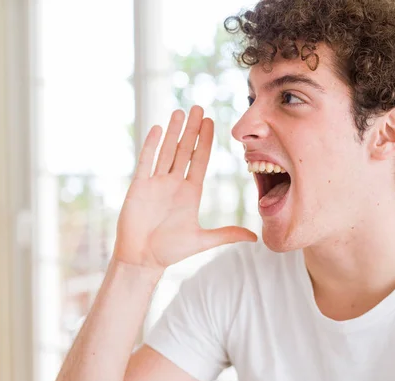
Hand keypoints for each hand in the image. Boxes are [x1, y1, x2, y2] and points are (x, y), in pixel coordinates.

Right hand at [112, 106, 256, 269]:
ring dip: (174, 131)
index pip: (199, 159)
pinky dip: (152, 145)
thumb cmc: (170, 251)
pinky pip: (146, 161)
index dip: (205, 140)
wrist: (142, 259)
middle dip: (192, 129)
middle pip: (184, 150)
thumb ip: (227, 234)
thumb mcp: (202, 240)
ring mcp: (156, 183)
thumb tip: (255, 237)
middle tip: (198, 107)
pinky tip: (159, 128)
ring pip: (166, 150)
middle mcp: (174, 183)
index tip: (211, 122)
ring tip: (180, 111)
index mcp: (190, 192)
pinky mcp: (139, 186)